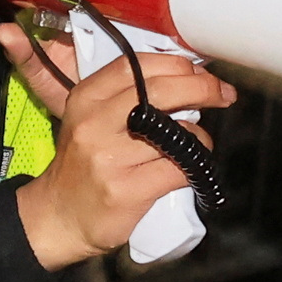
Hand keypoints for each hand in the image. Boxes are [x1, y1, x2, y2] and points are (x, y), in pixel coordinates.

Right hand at [0, 21, 236, 261]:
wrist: (59, 216)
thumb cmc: (84, 164)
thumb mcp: (91, 119)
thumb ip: (127, 96)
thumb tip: (188, 77)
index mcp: (85, 98)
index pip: (137, 66)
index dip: (177, 65)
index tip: (201, 73)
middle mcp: (94, 123)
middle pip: (161, 91)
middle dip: (202, 88)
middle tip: (221, 95)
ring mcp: (109, 158)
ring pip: (177, 133)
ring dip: (198, 136)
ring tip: (194, 144)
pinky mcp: (127, 190)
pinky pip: (178, 169)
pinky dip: (193, 167)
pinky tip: (188, 168)